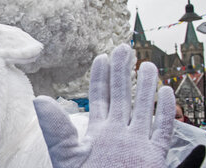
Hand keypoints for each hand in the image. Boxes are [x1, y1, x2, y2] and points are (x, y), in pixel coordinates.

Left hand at [33, 44, 175, 167]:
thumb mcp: (66, 154)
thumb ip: (55, 126)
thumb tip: (39, 99)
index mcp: (97, 131)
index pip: (100, 98)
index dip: (101, 77)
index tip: (102, 57)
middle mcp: (118, 134)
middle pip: (122, 97)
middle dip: (123, 73)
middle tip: (125, 49)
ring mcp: (136, 144)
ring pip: (144, 109)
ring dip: (146, 88)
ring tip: (148, 65)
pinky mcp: (153, 157)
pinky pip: (162, 131)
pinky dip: (165, 113)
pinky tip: (166, 93)